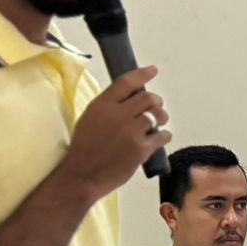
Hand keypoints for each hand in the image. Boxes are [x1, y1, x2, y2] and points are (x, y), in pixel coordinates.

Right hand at [60, 66, 170, 199]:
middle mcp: (119, 115)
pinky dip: (164, 135)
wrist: (82, 175)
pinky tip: (160, 137)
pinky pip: (162, 136)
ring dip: (161, 117)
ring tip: (157, 122)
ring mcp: (132, 132)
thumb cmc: (84, 147)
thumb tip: (131, 98)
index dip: (142, 74)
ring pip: (158, 115)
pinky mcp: (141, 149)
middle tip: (155, 107)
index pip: (127, 82)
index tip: (153, 70)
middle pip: (148, 98)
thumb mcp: (90, 118)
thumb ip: (109, 106)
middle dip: (156, 101)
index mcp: (103, 105)